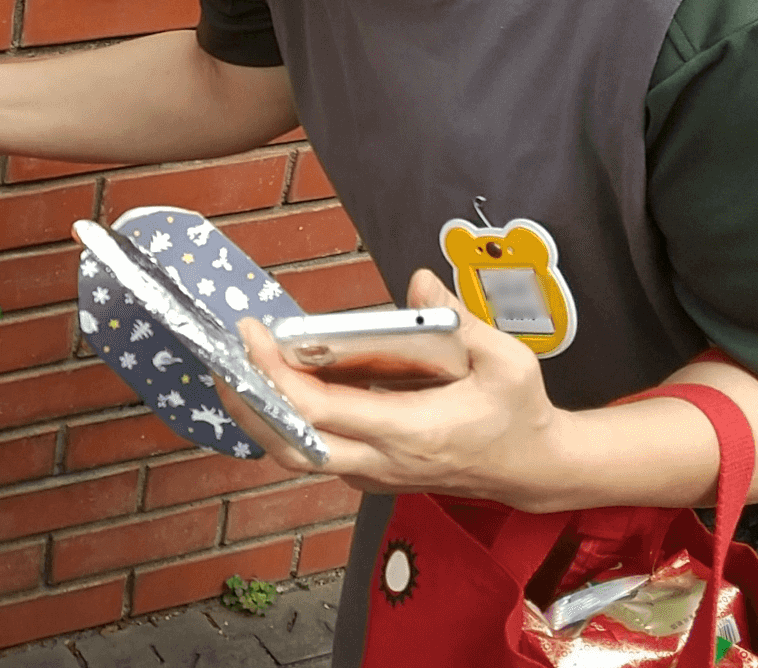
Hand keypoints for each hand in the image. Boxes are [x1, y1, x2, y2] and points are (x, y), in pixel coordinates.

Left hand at [214, 269, 567, 505]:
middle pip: (291, 443)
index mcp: (411, 432)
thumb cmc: (519, 412)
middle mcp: (383, 462)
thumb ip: (463, 322)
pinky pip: (313, 454)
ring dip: (258, 416)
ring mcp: (373, 475)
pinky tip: (273, 387)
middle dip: (247, 400)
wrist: (533, 470)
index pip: (321, 410)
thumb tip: (420, 282)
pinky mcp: (370, 475)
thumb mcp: (509, 361)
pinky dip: (284, 425)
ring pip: (295, 456)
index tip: (252, 334)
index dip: (276, 374)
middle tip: (224, 355)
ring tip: (235, 370)